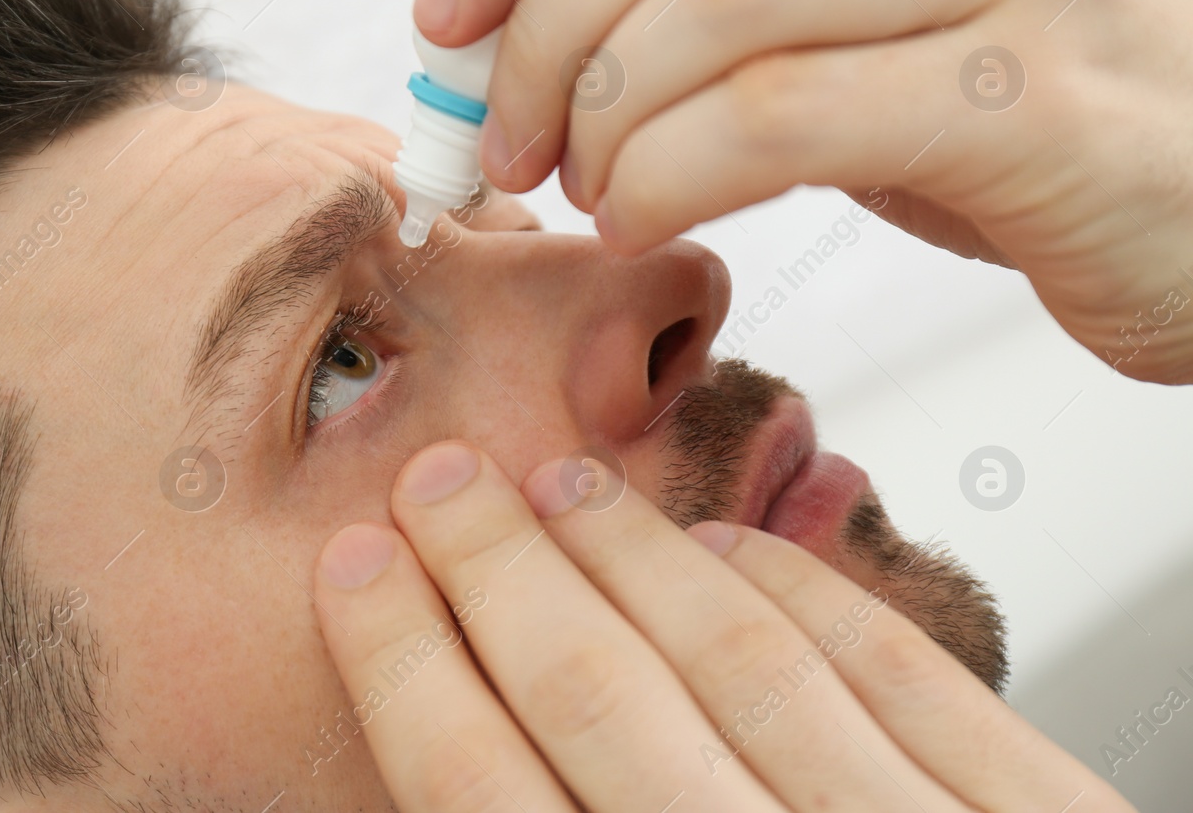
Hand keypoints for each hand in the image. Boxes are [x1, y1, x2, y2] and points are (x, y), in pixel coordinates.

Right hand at [314, 440, 1134, 809]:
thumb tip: (458, 750)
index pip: (487, 798)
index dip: (407, 666)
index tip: (359, 572)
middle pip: (598, 701)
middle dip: (495, 574)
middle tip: (437, 485)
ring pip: (741, 663)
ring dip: (629, 557)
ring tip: (556, 482)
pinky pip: (905, 678)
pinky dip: (804, 595)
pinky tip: (730, 548)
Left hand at [414, 0, 1192, 382]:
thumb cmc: (1010, 92)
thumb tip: (508, 23)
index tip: (446, 16)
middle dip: (542, 37)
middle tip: (506, 139)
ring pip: (718, 2)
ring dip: (604, 113)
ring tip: (587, 185)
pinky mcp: (1041, 94)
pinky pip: (782, 117)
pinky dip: (670, 177)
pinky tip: (645, 220)